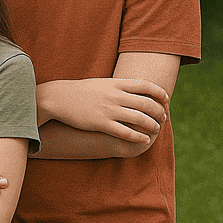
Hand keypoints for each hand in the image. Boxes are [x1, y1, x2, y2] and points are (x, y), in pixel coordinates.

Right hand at [38, 78, 168, 143]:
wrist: (57, 98)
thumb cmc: (79, 91)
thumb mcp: (100, 83)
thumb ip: (118, 86)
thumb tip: (134, 89)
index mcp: (115, 84)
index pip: (146, 85)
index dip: (159, 92)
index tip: (166, 99)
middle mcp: (114, 96)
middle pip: (146, 103)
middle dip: (159, 112)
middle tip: (164, 118)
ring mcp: (108, 110)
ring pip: (139, 119)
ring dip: (152, 125)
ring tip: (156, 129)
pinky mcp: (101, 123)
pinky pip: (126, 132)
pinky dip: (138, 136)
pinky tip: (144, 139)